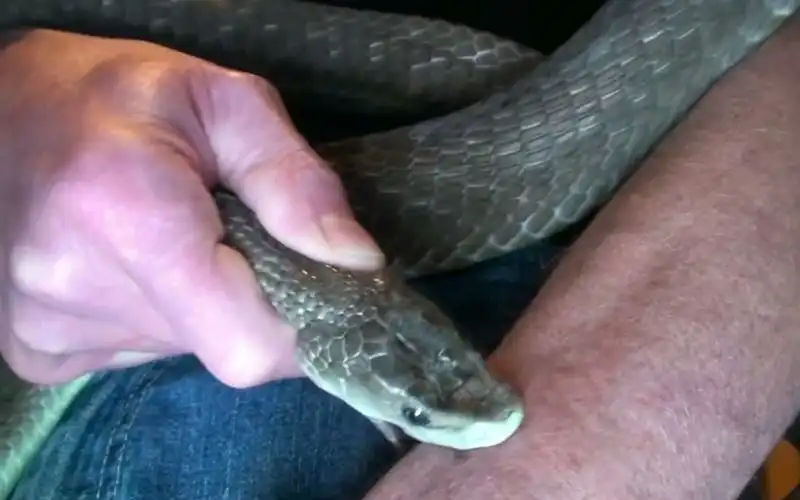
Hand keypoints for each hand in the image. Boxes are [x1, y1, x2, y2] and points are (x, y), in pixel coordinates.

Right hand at [0, 29, 383, 387]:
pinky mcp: (36, 350)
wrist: (1, 108)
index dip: (299, 328)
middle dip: (251, 299)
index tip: (313, 285)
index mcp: (130, 217)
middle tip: (231, 233)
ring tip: (171, 237)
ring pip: (184, 350)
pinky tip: (134, 262)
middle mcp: (74, 286)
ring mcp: (44, 328)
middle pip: (221, 347)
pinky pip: (140, 350)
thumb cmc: (117, 93)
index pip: (249, 346)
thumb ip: (296, 182)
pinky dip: (160, 314)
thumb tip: (356, 263)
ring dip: (202, 303)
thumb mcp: (225, 102)